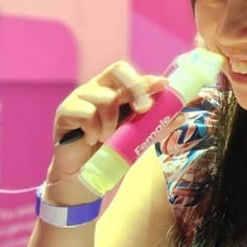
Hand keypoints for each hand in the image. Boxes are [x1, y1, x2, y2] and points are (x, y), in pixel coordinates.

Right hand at [46, 60, 168, 187]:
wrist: (82, 176)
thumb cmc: (110, 151)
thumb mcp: (138, 139)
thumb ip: (155, 126)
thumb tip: (181, 115)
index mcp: (115, 91)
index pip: (132, 75)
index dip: (148, 78)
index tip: (164, 86)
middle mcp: (98, 88)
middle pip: (118, 70)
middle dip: (136, 88)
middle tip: (143, 110)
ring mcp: (80, 97)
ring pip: (105, 97)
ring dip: (112, 122)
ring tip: (107, 137)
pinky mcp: (65, 111)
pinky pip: (86, 113)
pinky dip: (93, 129)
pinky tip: (90, 139)